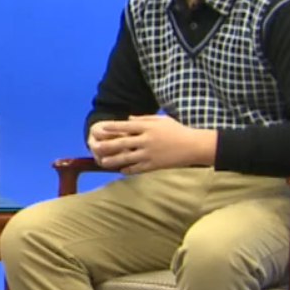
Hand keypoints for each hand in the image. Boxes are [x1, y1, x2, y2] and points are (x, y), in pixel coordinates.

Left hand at [95, 115, 215, 174]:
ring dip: (114, 160)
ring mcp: (150, 153)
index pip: (125, 126)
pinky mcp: (155, 165)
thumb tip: (128, 118)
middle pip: (123, 143)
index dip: (112, 127)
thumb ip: (144, 118)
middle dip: (107, 145)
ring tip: (103, 162)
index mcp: (148, 127)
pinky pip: (138, 168)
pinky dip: (129, 169)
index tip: (101, 128)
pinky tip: (121, 171)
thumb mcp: (162, 120)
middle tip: (95, 147)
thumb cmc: (178, 131)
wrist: (194, 146)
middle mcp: (147, 140)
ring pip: (127, 157)